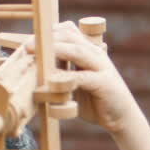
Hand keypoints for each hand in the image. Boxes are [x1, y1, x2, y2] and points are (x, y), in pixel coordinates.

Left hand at [34, 21, 143, 136]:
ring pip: (77, 51)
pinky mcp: (104, 83)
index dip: (48, 32)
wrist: (122, 118)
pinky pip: (82, 77)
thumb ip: (61, 74)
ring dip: (55, 50)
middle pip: (70, 36)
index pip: (68, 31)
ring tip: (35, 54)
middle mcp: (95, 55)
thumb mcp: (75, 83)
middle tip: (27, 46)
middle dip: (47, 38)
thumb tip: (35, 71)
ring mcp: (101, 67)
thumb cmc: (95, 101)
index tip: (29, 40)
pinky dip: (66, 78)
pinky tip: (51, 81)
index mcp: (88, 51)